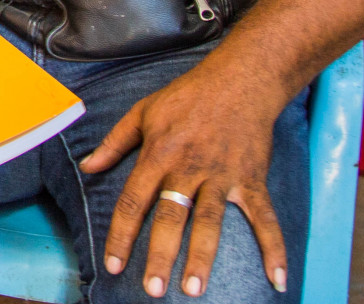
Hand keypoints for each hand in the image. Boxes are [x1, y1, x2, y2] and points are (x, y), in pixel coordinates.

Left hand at [78, 60, 288, 297]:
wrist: (240, 80)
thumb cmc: (187, 96)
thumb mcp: (142, 112)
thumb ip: (114, 143)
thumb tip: (87, 167)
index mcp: (159, 155)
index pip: (134, 201)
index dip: (122, 235)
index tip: (114, 265)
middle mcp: (189, 169)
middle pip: (171, 218)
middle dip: (161, 255)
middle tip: (153, 289)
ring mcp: (223, 176)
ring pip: (210, 222)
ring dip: (203, 257)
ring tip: (194, 288)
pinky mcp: (252, 179)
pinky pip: (264, 218)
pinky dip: (274, 248)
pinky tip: (277, 278)